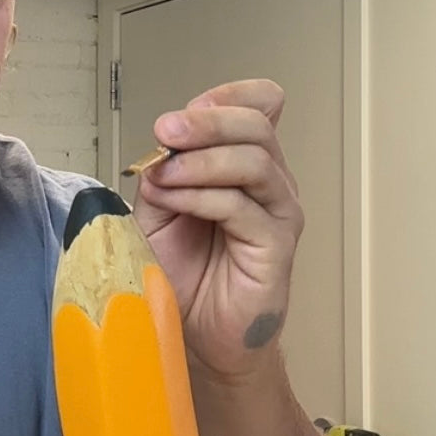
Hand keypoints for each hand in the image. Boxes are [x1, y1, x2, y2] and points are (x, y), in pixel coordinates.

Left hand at [131, 79, 302, 380]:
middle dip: (206, 122)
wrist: (200, 337)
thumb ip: (161, 180)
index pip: (258, 106)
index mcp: (246, 165)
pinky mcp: (275, 245)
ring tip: (164, 173)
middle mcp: (270, 182)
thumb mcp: (159, 217)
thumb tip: (158, 154)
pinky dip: (204, 196)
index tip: (178, 115)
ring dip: (202, 159)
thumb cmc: (186, 277)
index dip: (224, 97)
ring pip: (254, 161)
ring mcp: (278, 212)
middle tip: (165, 131)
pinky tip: (176, 201)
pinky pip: (243, 206)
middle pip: (256, 125)